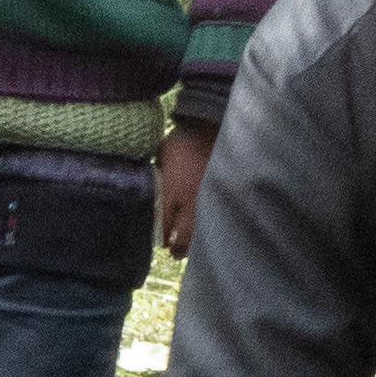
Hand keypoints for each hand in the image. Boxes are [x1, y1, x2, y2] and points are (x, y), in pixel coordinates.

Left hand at [155, 122, 213, 257]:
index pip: (165, 225)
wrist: (210, 124)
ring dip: (197, 243)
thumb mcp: (161, 155)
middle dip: (179, 248)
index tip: (162, 243)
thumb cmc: (182, 138)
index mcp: (172, 192)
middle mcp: (190, 201)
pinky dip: (214, 228)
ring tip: (192, 248)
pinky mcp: (224, 194)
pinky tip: (212, 232)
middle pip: (185, 236)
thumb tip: (151, 182)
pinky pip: (218, 218)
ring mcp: (209, 199)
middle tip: (174, 253)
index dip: (163, 237)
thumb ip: (156, 172)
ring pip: (203, 232)